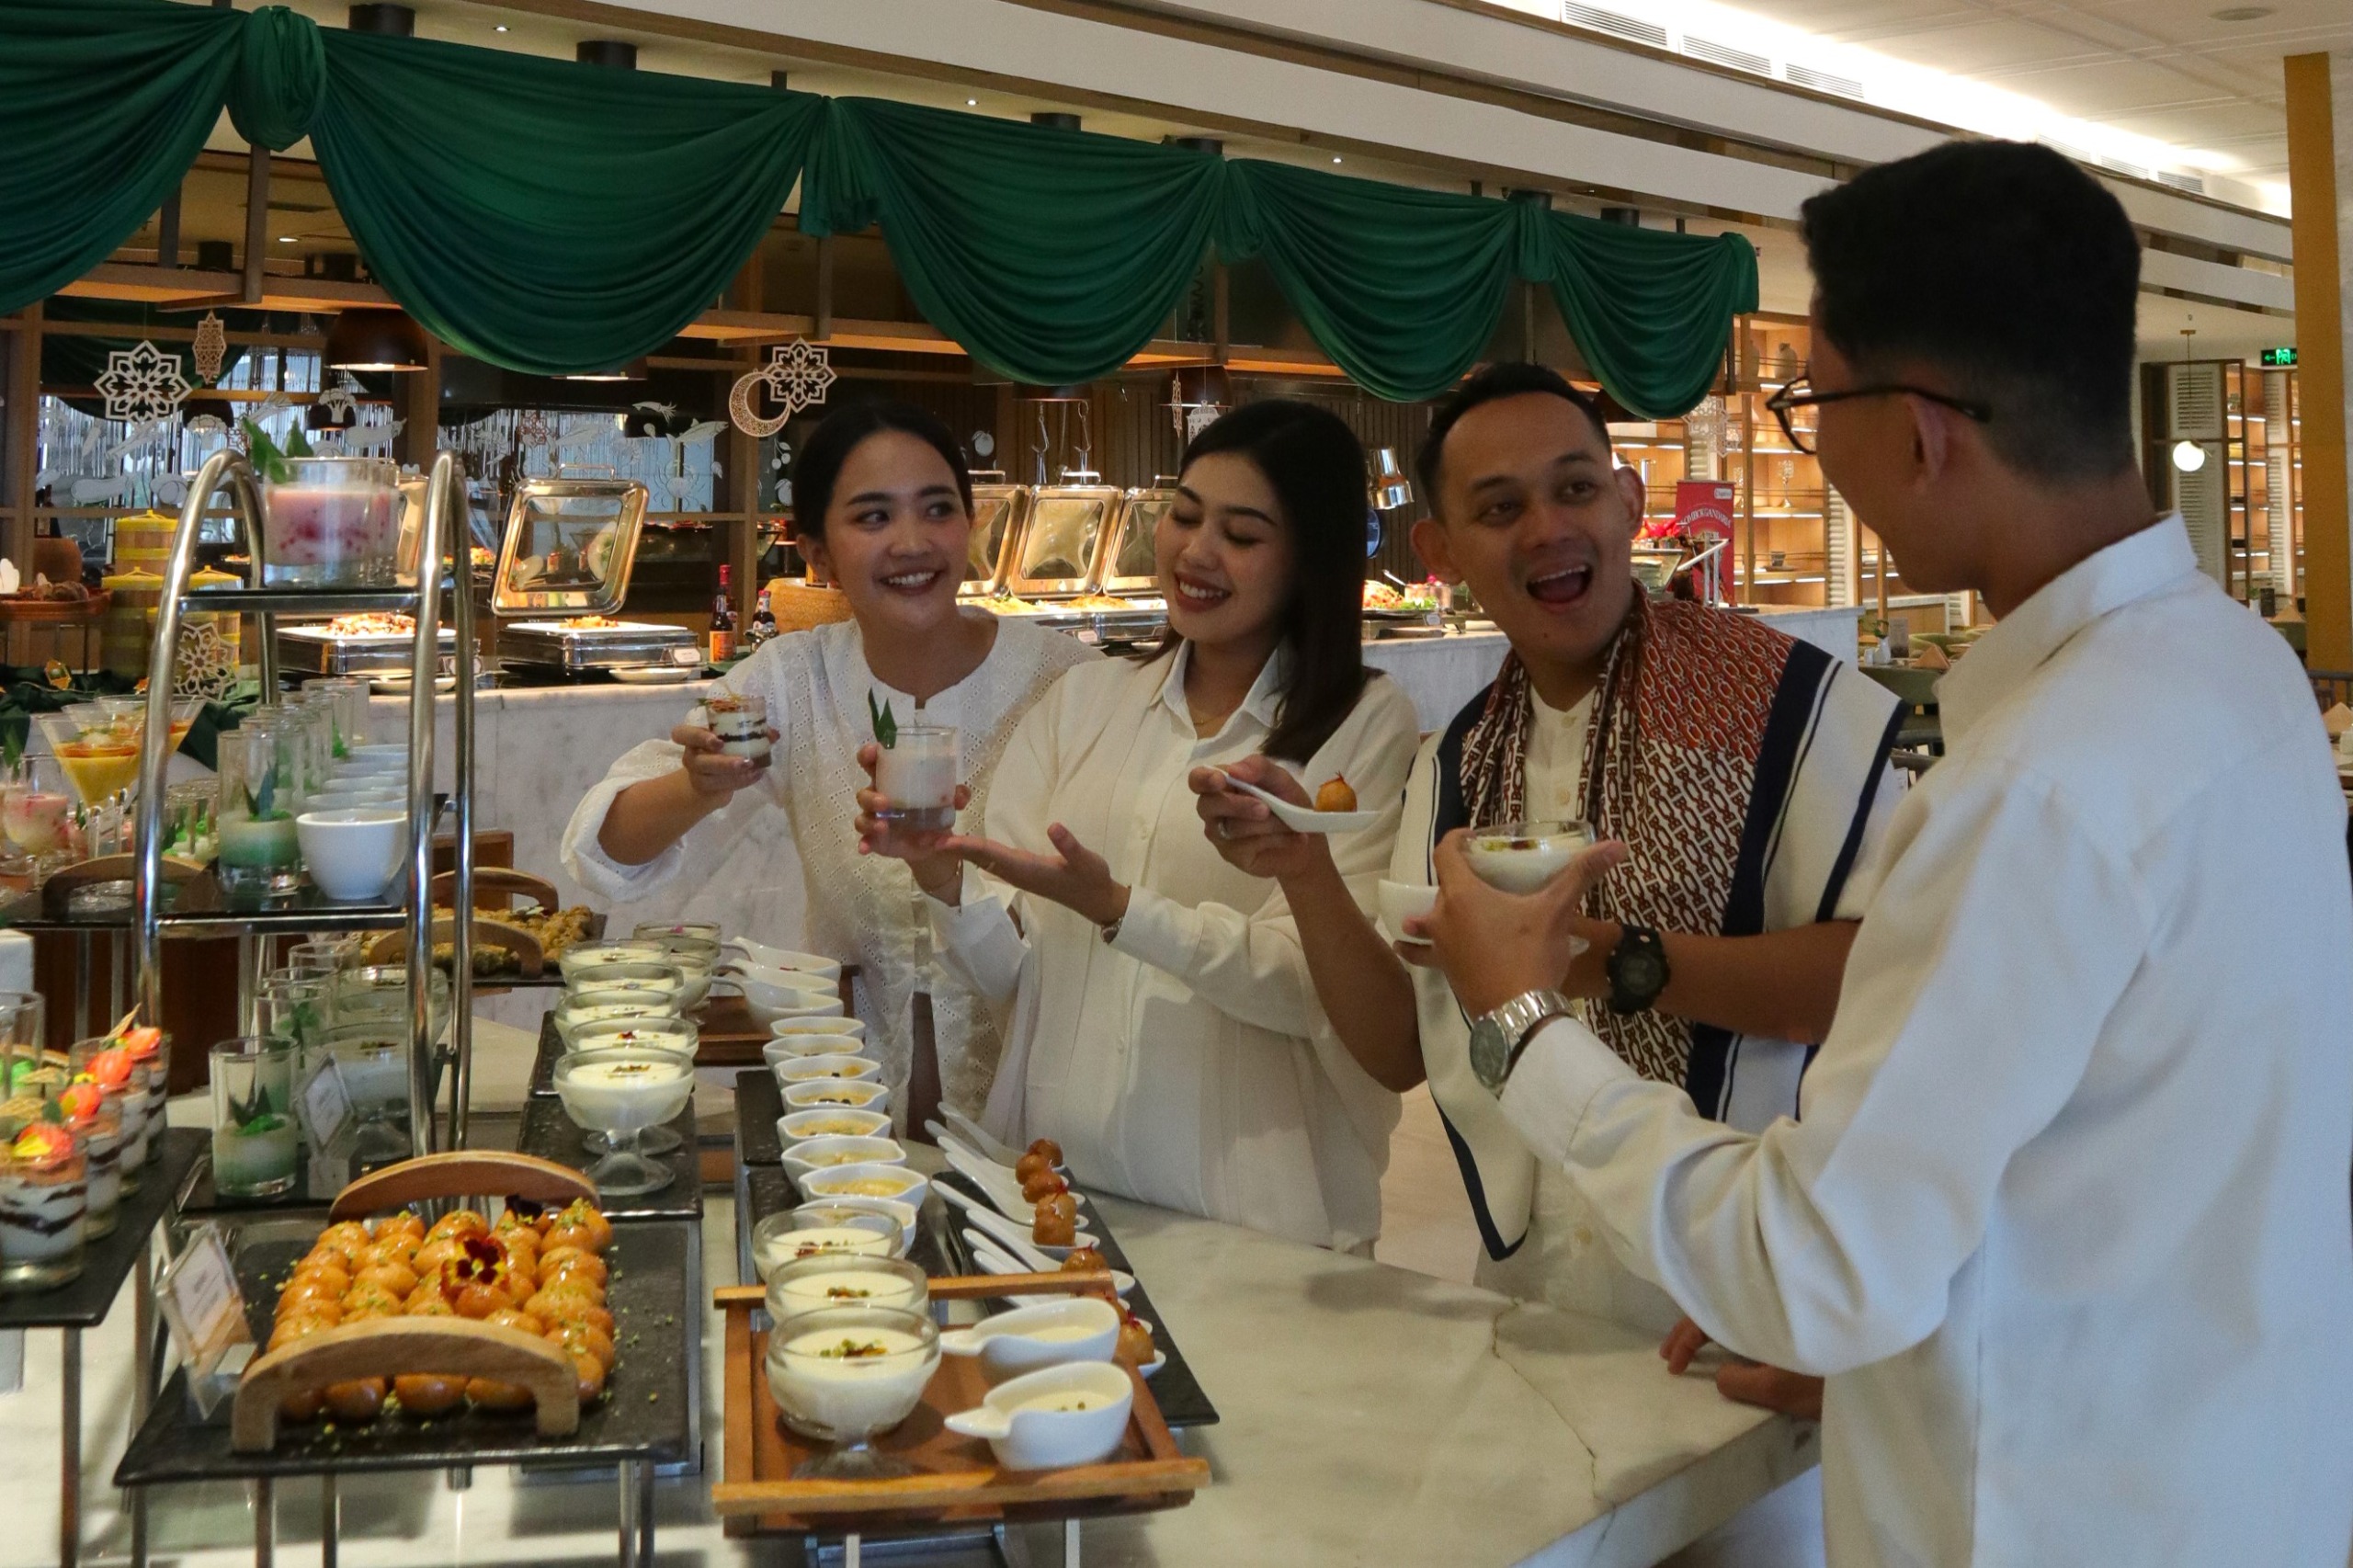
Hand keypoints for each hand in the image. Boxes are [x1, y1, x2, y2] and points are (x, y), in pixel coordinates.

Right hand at [671, 723, 776, 798]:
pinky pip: (722, 787)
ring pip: (711, 778)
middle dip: (723, 763)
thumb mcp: (733, 739)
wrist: (712, 778)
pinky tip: (756, 775)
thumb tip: (774, 734)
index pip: (681, 734)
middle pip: (699, 762)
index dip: (697, 736)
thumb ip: (752, 733)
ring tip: (755, 769)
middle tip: (746, 761)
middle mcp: (691, 756)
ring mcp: (697, 775)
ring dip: (735, 775)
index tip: (718, 741)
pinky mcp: (706, 789)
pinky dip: (742, 781)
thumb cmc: (723, 750)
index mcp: (693, 738)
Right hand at [853, 740, 971, 897]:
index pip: (873, 763)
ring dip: (869, 820)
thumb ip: (956, 795)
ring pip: (862, 817)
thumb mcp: (948, 800)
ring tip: (883, 826)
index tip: (873, 752)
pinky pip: (865, 840)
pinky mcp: (876, 839)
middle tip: (886, 802)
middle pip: (865, 793)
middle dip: (870, 796)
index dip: (868, 755)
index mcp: (892, 781)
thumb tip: (960, 795)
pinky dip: (864, 843)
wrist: (934, 842)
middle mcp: (879, 798)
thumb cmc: (934, 810)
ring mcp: (876, 820)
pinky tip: (865, 848)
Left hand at [942, 823, 1130, 928]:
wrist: (1096, 901)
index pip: (991, 855)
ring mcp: (1018, 873)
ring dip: (960, 849)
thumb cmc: (1092, 880)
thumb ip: (1070, 846)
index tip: (943, 840)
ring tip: (935, 836)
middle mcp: (1017, 872)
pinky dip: (974, 850)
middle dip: (953, 848)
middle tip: (924, 835)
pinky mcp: (1021, 871)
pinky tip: (964, 843)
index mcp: (1028, 869)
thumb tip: (1054, 826)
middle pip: (978, 857)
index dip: (967, 847)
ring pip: (982, 859)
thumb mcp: (1087, 862)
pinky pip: (991, 860)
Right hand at [1188, 759, 1331, 883]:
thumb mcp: (1280, 779)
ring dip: (1267, 824)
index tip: (1220, 780)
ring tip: (1290, 823)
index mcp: (1222, 784)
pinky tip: (1293, 837)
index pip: (1198, 779)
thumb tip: (1234, 770)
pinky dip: (1276, 838)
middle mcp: (1215, 810)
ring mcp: (1221, 834)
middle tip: (1266, 809)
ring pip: (1233, 827)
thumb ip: (1259, 767)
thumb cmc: (1287, 801)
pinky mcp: (1233, 855)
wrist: (1306, 835)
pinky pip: (1248, 845)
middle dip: (1238, 805)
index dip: (1203, 779)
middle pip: (1208, 805)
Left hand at [1409, 829, 1627, 1015]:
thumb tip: (1618, 846)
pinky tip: (1414, 951)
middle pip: (1441, 888)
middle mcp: (1442, 918)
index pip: (1446, 854)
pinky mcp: (1447, 973)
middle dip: (1456, 879)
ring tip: (1419, 916)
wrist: (1520, 1014)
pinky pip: (1426, 954)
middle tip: (1481, 877)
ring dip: (1425, 917)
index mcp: (1462, 895)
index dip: (1456, 840)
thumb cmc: (1532, 955)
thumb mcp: (1557, 911)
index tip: (1472, 838)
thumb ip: (1582, 875)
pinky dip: (1420, 947)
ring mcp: (1441, 948)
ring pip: (1426, 924)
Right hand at [1660, 1317, 1822, 1420]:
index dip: (1684, 1341)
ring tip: (1693, 1346)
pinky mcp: (1793, 1317)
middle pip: (1714, 1305)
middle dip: (1688, 1328)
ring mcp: (1778, 1306)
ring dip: (1708, 1325)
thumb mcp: (1778, 1388)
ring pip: (1731, 1306)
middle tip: (1668, 1355)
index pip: (1704, 1319)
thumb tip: (1720, 1374)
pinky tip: (1728, 1340)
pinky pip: (1749, 1312)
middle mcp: (1761, 1301)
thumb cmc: (1826, 1375)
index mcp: (1751, 1312)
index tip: (1674, 1368)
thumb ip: (1740, 1382)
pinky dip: (1730, 1325)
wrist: (1880, 1366)